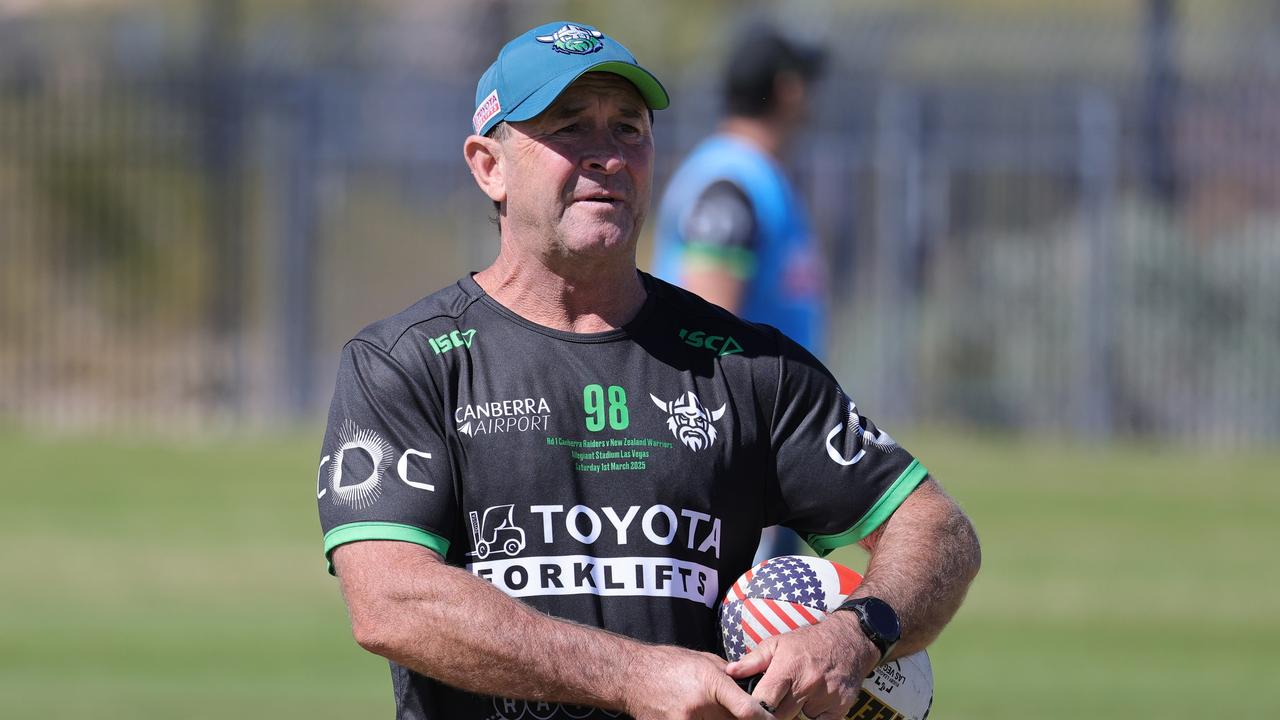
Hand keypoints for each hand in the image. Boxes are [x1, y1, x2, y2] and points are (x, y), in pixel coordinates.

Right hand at [621, 644, 773, 719]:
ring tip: (716, 712)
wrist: (632, 675)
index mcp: (710, 683)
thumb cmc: (669, 663)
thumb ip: (729, 677)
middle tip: (750, 716)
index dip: (765, 719)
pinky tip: (701, 716)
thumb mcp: (704, 660)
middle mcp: (699, 707)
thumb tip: (751, 688)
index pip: (747, 710)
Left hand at [724, 612, 879, 719]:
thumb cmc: (808, 642)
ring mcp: (826, 697)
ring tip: (796, 696)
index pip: (763, 701)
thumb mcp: (777, 643)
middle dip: (773, 712)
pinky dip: (814, 715)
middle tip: (774, 701)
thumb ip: (752, 661)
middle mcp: (807, 683)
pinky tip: (814, 701)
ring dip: (795, 713)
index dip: (755, 707)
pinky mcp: (840, 707)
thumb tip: (730, 672)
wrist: (848, 640)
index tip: (751, 708)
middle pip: (780, 716)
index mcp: (787, 668)